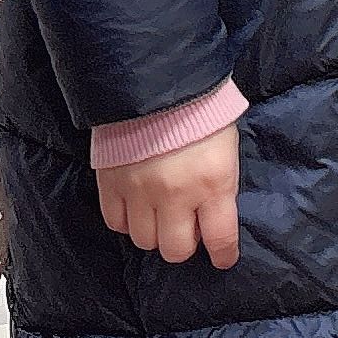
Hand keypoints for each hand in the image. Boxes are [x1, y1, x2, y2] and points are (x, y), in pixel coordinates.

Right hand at [93, 121, 239, 267]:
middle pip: (176, 249)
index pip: (220, 239)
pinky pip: (116, 222)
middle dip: (184, 244)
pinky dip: (126, 221)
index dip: (223, 255)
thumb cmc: (202, 108)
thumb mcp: (226, 148)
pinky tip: (135, 207)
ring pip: (144, 240)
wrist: (157, 79)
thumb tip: (212, 215)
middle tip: (186, 229)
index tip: (222, 258)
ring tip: (159, 215)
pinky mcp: (111, 183)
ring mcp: (140, 191)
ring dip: (154, 233)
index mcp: (213, 183)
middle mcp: (176, 195)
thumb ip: (219, 185)